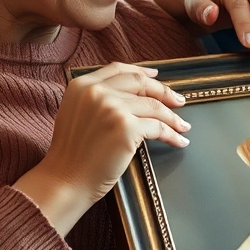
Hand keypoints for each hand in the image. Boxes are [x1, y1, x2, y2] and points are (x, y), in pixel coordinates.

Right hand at [15, 63, 188, 233]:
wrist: (65, 180)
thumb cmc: (71, 156)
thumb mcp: (75, 114)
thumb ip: (95, 100)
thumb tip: (130, 97)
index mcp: (82, 85)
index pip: (118, 70)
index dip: (141, 71)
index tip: (156, 76)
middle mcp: (97, 92)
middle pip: (140, 84)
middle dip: (164, 91)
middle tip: (179, 101)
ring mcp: (113, 108)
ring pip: (154, 106)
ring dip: (173, 117)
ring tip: (183, 126)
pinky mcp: (127, 127)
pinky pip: (159, 128)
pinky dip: (173, 135)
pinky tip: (180, 140)